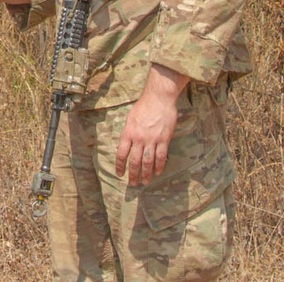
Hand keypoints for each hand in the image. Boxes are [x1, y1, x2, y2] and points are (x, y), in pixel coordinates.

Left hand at [115, 64, 188, 185]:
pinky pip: (161, 156)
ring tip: (144, 182)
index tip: (119, 174)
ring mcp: (152, 139)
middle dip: (133, 174)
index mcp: (128, 133)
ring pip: (148, 161)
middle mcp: (138, 138)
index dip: (120, 166)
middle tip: (133, 184)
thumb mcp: (130, 119)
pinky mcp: (164, 139)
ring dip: (146, 173)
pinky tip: (157, 172)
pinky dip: (159, 166)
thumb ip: (128, 133)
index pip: (121, 153)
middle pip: (134, 161)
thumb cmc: (143, 107)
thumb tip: (124, 145)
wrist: (158, 98)